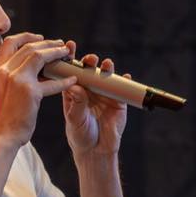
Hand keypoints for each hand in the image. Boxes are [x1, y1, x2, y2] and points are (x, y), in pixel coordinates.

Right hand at [0, 33, 77, 149]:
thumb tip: (25, 67)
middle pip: (28, 47)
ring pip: (39, 55)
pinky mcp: (30, 92)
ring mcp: (16, 79)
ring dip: (56, 52)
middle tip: (60, 44)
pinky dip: (64, 81)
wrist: (0, 136)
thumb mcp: (1, 90)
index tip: (40, 37)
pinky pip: (51, 81)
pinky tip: (72, 81)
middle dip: (47, 43)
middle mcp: (4, 70)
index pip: (9, 42)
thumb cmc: (2, 116)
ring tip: (67, 54)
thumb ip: (9, 76)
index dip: (26, 36)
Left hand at [61, 41, 127, 156]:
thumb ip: (77, 104)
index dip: (69, 58)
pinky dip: (125, 80)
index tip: (69, 46)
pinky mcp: (118, 101)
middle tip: (90, 59)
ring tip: (106, 65)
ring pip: (106, 76)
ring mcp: (104, 93)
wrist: (96, 150)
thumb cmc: (80, 135)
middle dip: (89, 61)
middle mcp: (89, 89)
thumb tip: (76, 86)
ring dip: (107, 68)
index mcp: (73, 91)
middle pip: (89, 70)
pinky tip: (125, 76)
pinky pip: (123, 87)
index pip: (70, 71)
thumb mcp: (75, 120)